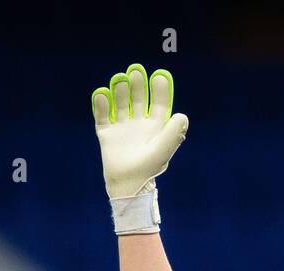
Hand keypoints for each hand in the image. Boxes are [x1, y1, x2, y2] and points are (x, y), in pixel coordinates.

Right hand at [92, 63, 188, 199]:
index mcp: (155, 126)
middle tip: (135, 71)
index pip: (159, 103)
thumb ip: (173, 133)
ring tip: (120, 80)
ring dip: (120, 90)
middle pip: (138, 98)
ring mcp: (122, 127)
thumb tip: (182, 116)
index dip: (160, 90)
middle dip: (137, 85)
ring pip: (120, 103)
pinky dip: (101, 105)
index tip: (159, 77)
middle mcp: (139, 124)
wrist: (128, 185)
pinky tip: (103, 95)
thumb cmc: (148, 168)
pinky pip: (102, 116)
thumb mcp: (162, 150)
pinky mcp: (107, 134)